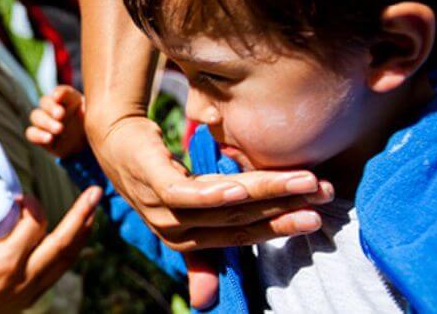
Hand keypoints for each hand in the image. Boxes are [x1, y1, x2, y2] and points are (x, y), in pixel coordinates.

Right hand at [0, 187, 101, 312]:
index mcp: (4, 262)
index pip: (34, 224)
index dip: (34, 204)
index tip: (23, 197)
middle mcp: (23, 277)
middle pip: (63, 241)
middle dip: (82, 214)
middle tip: (95, 193)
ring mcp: (30, 291)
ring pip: (66, 259)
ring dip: (82, 234)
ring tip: (92, 213)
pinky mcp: (29, 299)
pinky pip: (57, 272)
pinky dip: (69, 253)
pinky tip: (75, 240)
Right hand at [26, 85, 88, 157]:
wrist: (85, 145)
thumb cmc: (91, 125)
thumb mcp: (95, 115)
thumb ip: (91, 108)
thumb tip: (89, 104)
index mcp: (68, 99)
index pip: (60, 91)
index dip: (59, 93)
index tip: (58, 97)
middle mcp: (53, 108)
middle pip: (45, 102)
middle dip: (51, 107)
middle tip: (61, 115)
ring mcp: (45, 122)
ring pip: (36, 116)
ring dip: (45, 122)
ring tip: (59, 130)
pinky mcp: (40, 136)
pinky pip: (31, 133)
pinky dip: (38, 135)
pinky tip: (49, 139)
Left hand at [87, 116, 332, 308]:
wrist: (113, 140)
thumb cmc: (155, 176)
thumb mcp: (182, 211)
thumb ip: (200, 254)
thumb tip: (205, 304)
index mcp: (187, 240)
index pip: (243, 235)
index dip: (281, 226)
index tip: (317, 214)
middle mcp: (175, 230)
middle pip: (240, 220)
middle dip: (285, 207)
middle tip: (322, 194)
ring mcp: (160, 208)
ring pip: (223, 204)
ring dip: (266, 192)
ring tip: (302, 180)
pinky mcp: (151, 182)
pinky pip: (187, 193)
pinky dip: (214, 191)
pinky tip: (240, 186)